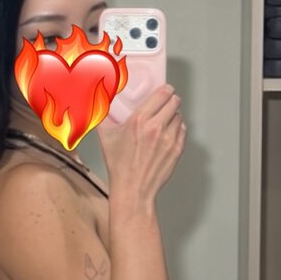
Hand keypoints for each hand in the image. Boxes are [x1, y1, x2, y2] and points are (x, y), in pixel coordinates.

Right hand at [96, 84, 186, 203]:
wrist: (133, 189)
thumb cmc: (119, 166)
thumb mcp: (106, 138)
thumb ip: (101, 117)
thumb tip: (97, 102)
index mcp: (139, 120)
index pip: (162, 94)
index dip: (166, 90)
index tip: (165, 91)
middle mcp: (156, 127)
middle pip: (175, 102)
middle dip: (171, 101)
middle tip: (167, 104)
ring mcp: (168, 139)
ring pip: (179, 116)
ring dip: (174, 116)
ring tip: (166, 121)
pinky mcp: (176, 149)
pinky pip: (182, 131)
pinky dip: (177, 129)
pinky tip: (168, 133)